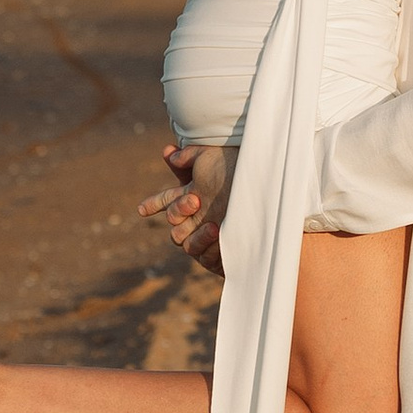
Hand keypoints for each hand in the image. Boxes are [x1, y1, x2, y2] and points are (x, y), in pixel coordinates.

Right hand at [140, 142, 236, 271]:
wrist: (270, 193)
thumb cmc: (240, 172)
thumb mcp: (214, 158)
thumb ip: (190, 156)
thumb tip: (170, 154)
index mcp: (192, 196)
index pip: (167, 201)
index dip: (153, 204)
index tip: (142, 210)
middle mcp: (197, 217)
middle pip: (174, 221)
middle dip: (179, 210)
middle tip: (194, 199)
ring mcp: (208, 236)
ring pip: (185, 243)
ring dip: (196, 235)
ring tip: (213, 226)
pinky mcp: (221, 254)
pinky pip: (206, 258)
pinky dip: (210, 249)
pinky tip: (221, 238)